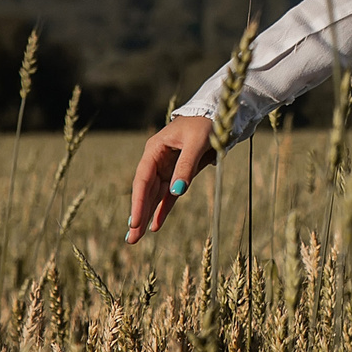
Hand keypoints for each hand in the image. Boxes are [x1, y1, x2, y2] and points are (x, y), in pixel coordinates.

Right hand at [126, 115, 217, 244]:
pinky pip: (169, 194)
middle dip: (138, 215)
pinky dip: (163, 209)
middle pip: (145, 192)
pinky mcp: (180, 173)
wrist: (221, 112)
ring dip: (148, 215)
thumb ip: (186, 166)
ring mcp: (168, 167)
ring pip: (156, 196)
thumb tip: (176, 192)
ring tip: (136, 237)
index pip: (142, 180)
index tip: (135, 222)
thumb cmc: (206, 122)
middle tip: (130, 239)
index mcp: (155, 149)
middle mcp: (157, 160)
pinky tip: (155, 225)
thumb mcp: (197, 141)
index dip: (138, 202)